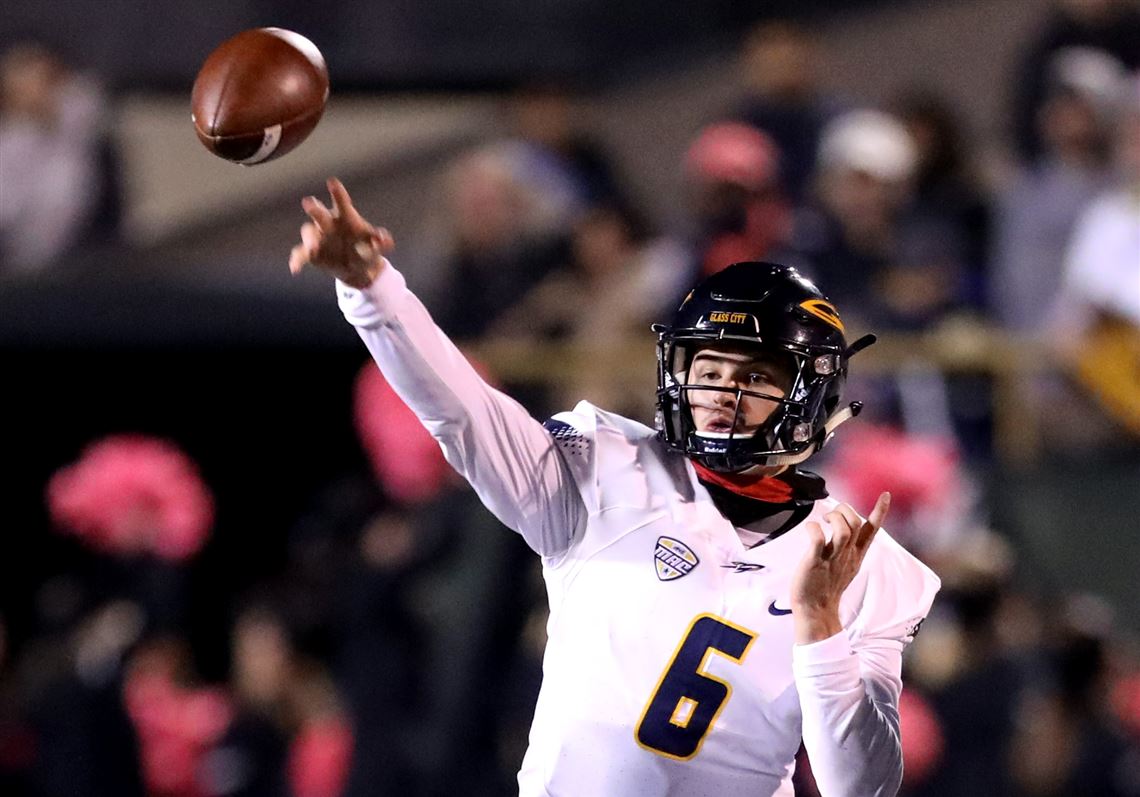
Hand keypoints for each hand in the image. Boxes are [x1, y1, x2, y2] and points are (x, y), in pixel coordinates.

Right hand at [288, 177, 394, 288]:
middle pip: (320, 214)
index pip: (342, 202)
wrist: (357, 269)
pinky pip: (300, 254)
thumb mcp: (376, 247)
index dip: (337, 192)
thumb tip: (386, 240)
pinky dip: (296, 261)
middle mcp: (329, 224)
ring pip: (308, 232)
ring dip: (309, 239)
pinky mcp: (310, 252)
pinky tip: (295, 269)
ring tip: (313, 248)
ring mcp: (317, 237)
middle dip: (314, 209)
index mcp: (345, 217)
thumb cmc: (367, 250)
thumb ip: (382, 242)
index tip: (332, 182)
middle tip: (308, 203)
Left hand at [790, 492, 890, 643]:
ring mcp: (832, 558)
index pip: (871, 531)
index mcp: (855, 555)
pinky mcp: (815, 562)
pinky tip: (811, 528)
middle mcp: (847, 555)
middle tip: (832, 515)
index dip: (879, 512)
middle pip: (856, 524)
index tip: (885, 495)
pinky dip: (814, 529)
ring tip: (824, 520)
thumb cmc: (825, 586)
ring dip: (834, 517)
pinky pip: (818, 540)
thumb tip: (842, 530)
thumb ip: (846, 548)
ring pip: (844, 530)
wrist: (816, 611)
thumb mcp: (844, 565)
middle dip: (846, 510)